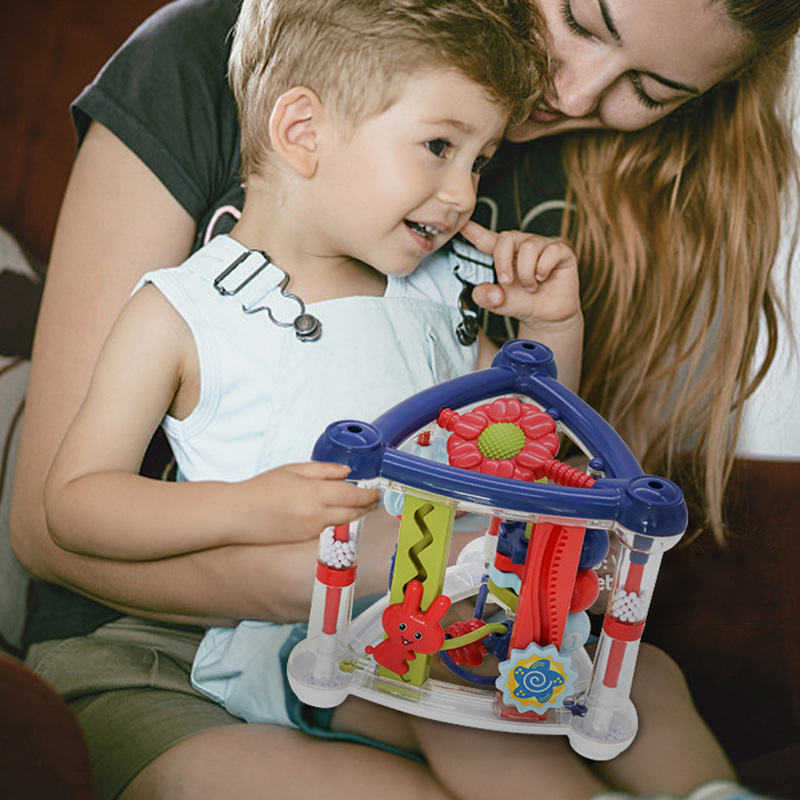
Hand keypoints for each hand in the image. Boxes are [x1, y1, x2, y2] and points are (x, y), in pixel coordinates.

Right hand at [235, 462, 380, 545]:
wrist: (238, 514)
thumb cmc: (262, 488)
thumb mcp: (293, 469)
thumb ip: (323, 470)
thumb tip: (346, 473)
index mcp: (315, 493)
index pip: (352, 495)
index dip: (368, 495)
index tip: (376, 492)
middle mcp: (316, 514)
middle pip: (352, 512)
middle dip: (367, 507)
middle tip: (376, 502)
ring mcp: (311, 530)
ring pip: (343, 523)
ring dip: (356, 516)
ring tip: (364, 509)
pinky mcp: (304, 540)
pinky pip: (329, 531)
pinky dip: (340, 524)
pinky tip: (342, 518)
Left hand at [460, 220, 580, 326]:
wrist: (547, 317)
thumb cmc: (523, 303)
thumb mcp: (497, 303)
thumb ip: (485, 297)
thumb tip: (494, 291)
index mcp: (503, 254)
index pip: (485, 238)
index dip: (473, 230)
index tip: (461, 224)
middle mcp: (522, 246)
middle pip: (507, 237)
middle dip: (503, 262)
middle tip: (506, 282)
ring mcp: (542, 246)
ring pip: (529, 247)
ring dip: (526, 273)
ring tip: (530, 287)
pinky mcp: (561, 251)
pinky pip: (551, 251)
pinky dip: (544, 269)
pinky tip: (543, 278)